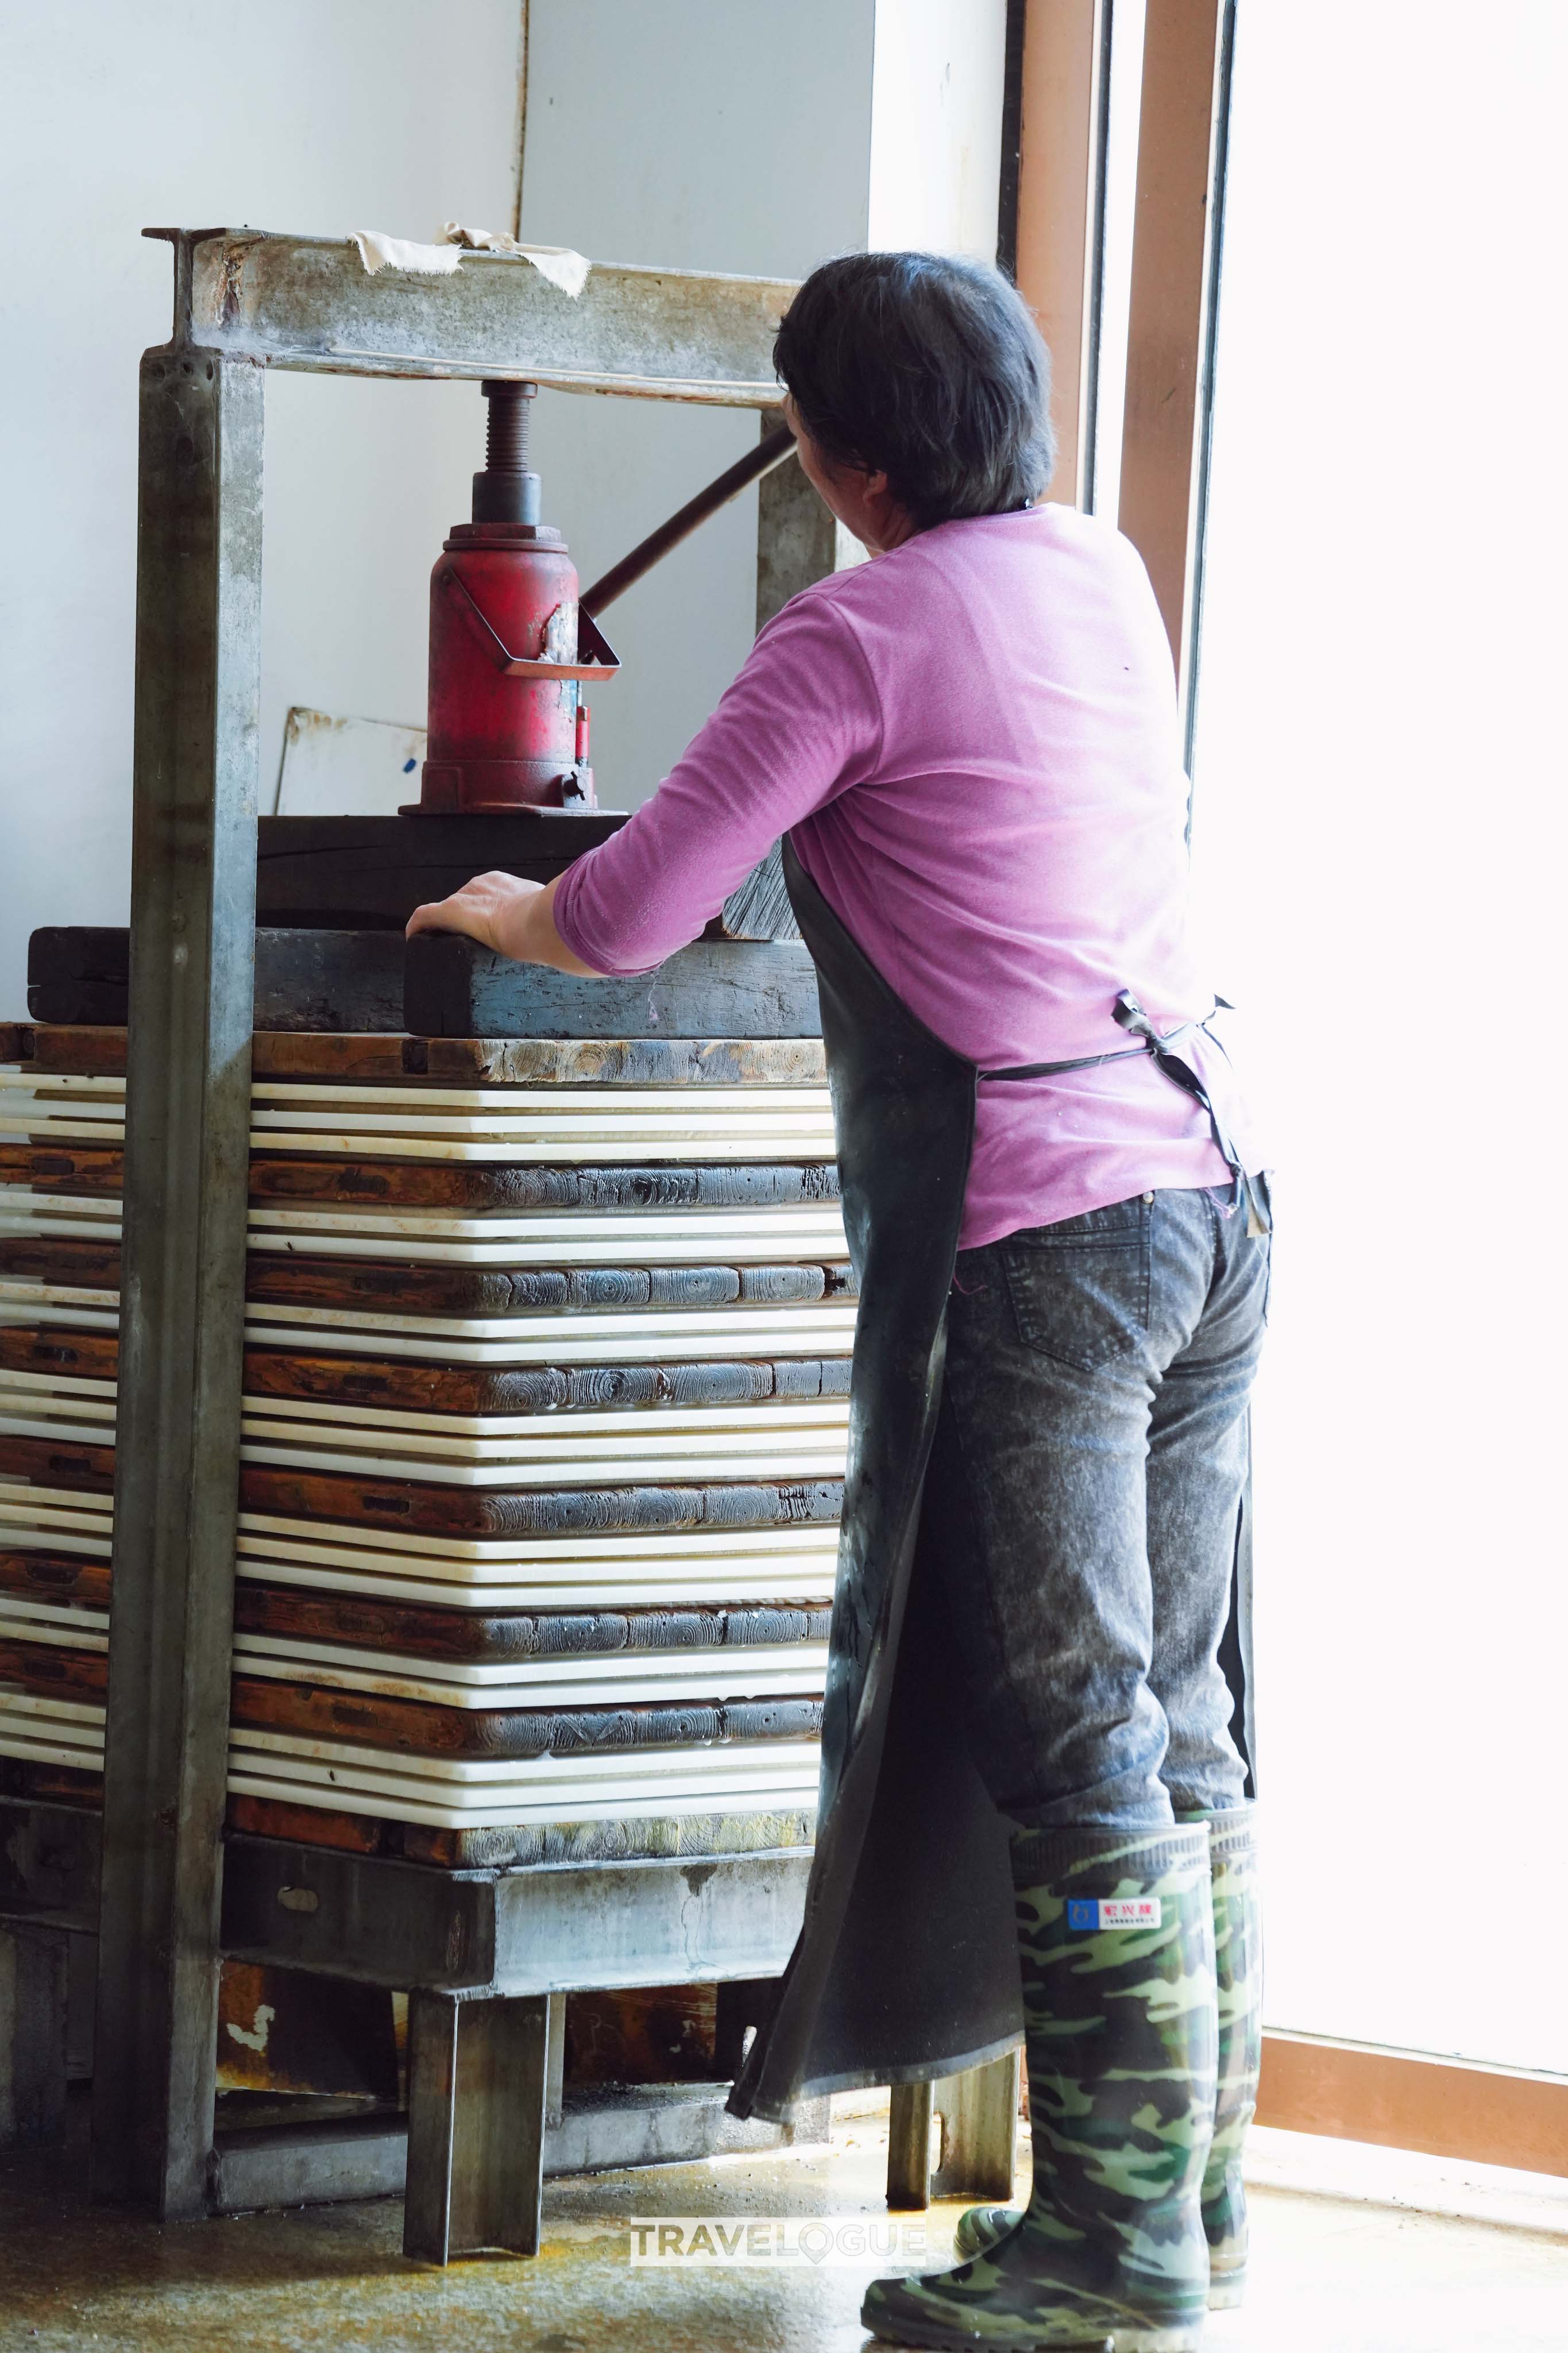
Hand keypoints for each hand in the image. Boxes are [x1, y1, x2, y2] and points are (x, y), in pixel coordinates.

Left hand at [406, 869, 541, 950]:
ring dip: (444, 927)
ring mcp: (463, 898)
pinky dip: (417, 927)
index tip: (494, 930)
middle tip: (471, 945)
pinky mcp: (448, 912)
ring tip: (446, 947)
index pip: (490, 896)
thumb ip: (549, 922)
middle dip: (466, 922)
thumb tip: (563, 938)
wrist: (539, 922)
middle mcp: (481, 885)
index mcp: (505, 884)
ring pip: (446, 911)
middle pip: (465, 903)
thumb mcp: (551, 919)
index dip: (489, 913)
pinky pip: (424, 917)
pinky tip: (414, 940)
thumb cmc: (550, 924)